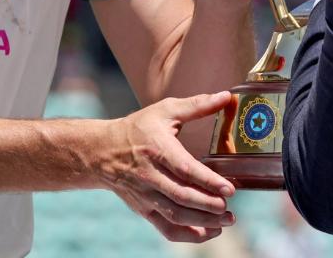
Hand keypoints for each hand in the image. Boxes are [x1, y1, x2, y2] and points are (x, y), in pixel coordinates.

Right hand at [100, 92, 237, 242]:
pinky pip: (166, 228)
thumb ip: (197, 105)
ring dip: (203, 222)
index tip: (230, 189)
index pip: (184, 169)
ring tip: (227, 221)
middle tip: (230, 208)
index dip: (208, 181)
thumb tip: (227, 96)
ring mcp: (146, 196)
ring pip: (175, 215)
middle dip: (208, 206)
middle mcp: (150, 175)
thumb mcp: (165, 110)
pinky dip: (189, 235)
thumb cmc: (138, 128)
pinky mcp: (144, 209)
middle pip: (181, 197)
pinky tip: (210, 232)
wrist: (102, 151)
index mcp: (158, 149)